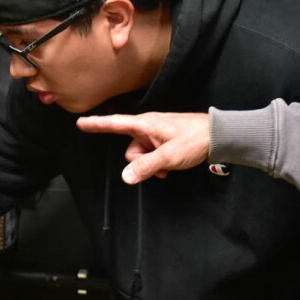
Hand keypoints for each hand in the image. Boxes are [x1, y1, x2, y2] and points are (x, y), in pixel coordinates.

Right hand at [76, 112, 208, 183]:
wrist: (219, 136)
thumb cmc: (194, 140)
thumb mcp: (169, 156)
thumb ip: (146, 166)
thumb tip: (125, 177)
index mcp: (145, 124)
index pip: (115, 123)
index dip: (97, 124)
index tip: (80, 122)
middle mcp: (148, 128)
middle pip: (130, 149)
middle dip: (140, 162)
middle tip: (160, 165)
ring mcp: (156, 135)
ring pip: (142, 155)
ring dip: (151, 165)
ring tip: (169, 166)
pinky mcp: (164, 141)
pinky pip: (152, 155)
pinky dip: (158, 163)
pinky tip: (170, 166)